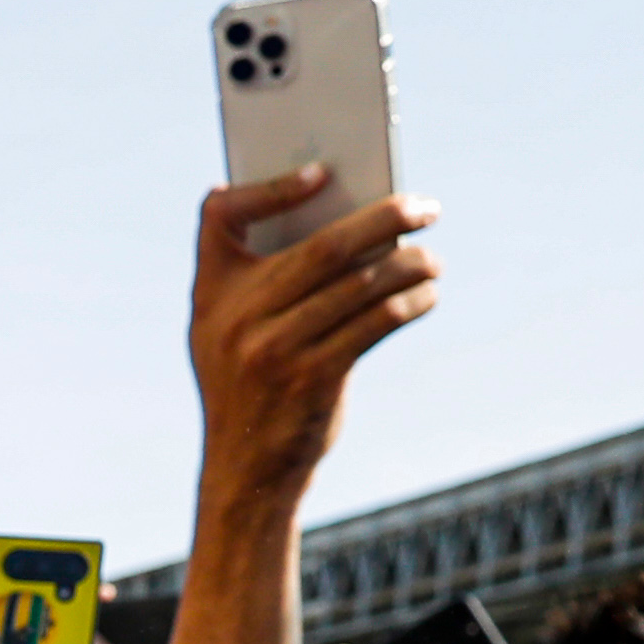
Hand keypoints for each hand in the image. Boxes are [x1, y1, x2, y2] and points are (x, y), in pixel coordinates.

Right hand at [189, 171, 438, 516]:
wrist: (243, 469)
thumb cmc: (248, 386)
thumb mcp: (224, 332)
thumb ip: (260, 282)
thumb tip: (355, 225)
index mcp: (212, 295)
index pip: (221, 215)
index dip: (269, 187)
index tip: (321, 173)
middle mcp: (237, 317)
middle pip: (325, 245)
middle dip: (386, 217)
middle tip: (425, 205)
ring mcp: (274, 348)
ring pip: (362, 283)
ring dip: (411, 264)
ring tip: (431, 259)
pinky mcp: (312, 377)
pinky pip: (377, 322)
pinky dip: (411, 302)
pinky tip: (425, 295)